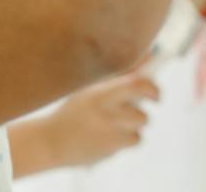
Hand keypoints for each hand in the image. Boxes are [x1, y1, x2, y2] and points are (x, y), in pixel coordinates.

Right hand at [35, 70, 160, 167]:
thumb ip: (118, 76)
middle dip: (153, 100)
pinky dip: (129, 136)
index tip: (154, 86)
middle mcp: (106, 114)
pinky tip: (113, 134)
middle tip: (154, 98)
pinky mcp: (111, 149)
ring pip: (141, 122)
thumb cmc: (74, 111)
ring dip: (136, 119)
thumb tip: (149, 56)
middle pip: (142, 111)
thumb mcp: (89, 89)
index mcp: (99, 94)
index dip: (152, 86)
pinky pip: (135, 139)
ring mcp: (109, 133)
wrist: (50, 142)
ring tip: (119, 117)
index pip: (136, 86)